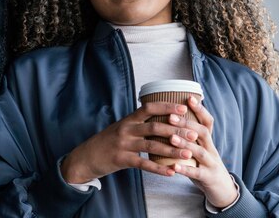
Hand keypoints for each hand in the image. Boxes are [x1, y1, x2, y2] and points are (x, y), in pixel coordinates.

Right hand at [61, 102, 198, 183]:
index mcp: (129, 119)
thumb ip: (139, 122)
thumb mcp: (122, 127)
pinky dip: (159, 168)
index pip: (150, 108)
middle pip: (155, 127)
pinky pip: (143, 164)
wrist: (85, 157)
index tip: (184, 109)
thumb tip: (161, 115)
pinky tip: (171, 172)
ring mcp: (124, 145)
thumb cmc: (108, 141)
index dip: (167, 107)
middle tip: (193, 134)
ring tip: (188, 153)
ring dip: (172, 150)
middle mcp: (127, 129)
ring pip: (152, 145)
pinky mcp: (121, 160)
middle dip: (177, 130)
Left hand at [168, 97, 237, 208]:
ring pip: (200, 151)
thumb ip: (190, 138)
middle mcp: (212, 149)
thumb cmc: (204, 166)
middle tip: (171, 117)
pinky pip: (197, 173)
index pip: (207, 121)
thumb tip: (170, 120)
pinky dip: (185, 169)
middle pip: (202, 132)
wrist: (223, 189)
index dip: (200, 109)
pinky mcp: (208, 178)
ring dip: (185, 144)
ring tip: (171, 138)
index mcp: (208, 141)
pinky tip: (174, 167)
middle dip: (187, 123)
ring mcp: (211, 163)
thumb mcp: (200, 149)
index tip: (188, 98)